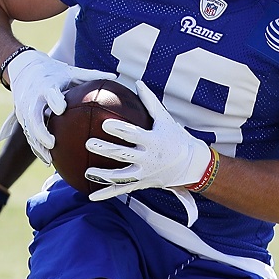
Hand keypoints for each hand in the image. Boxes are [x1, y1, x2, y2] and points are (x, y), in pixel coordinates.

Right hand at [5, 48, 108, 162]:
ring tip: (50, 159)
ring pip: (29, 129)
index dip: (54, 100)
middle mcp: (33, 98)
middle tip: (52, 143)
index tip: (60, 109)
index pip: (49, 93)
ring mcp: (25, 109)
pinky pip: (28, 135)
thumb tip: (115, 78)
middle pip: (33, 116)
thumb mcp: (70, 71)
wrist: (24, 68)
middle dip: (41, 130)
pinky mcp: (21, 117)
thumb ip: (90, 76)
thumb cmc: (54, 72)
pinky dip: (36, 148)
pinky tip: (48, 159)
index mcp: (47, 86)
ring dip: (37, 145)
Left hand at [85, 81, 212, 199]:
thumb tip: (137, 82)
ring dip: (103, 175)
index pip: (133, 134)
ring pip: (121, 176)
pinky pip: (122, 190)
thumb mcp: (165, 119)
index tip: (105, 123)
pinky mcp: (141, 184)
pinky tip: (91, 196)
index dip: (119, 129)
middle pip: (123, 154)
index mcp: (153, 141)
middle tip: (89, 142)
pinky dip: (107, 194)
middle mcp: (148, 159)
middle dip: (106, 149)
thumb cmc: (175, 138)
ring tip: (88, 171)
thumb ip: (150, 102)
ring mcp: (144, 173)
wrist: (190, 164)